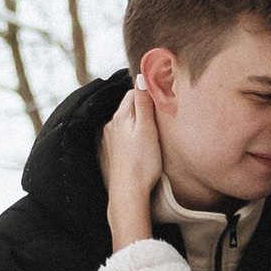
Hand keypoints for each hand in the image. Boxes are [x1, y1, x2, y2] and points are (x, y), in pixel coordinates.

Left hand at [100, 80, 164, 249]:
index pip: (134, 92)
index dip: (149, 92)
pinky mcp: (110, 155)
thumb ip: (145, 102)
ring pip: (125, 123)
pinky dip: (131, 138)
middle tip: (160, 115)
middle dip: (143, 107)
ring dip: (136, 123)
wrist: (128, 195)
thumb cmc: (142, 163)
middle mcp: (110, 126)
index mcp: (120, 116)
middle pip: (129, 107)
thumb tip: (142, 75)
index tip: (162, 97)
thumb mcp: (148, 128)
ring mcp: (108, 141)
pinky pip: (122, 138)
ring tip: (151, 133)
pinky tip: (140, 148)